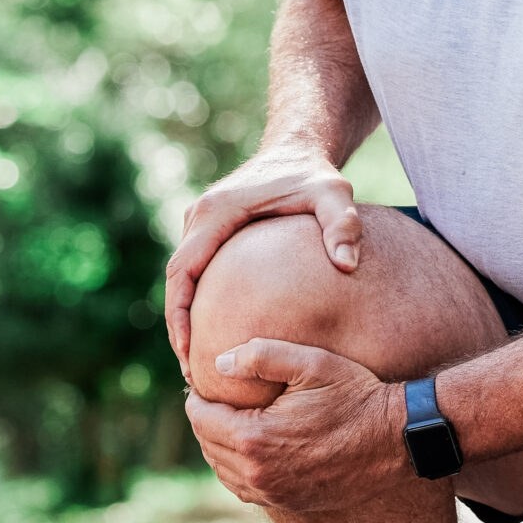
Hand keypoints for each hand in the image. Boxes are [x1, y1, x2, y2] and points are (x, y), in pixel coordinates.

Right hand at [164, 150, 362, 368]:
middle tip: (193, 374)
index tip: (188, 352)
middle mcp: (200, 217)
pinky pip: (197, 273)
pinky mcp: (211, 231)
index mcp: (216, 212)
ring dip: (186, 319)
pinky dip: (200, 304)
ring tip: (201, 365)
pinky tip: (219, 335)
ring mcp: (202, 224)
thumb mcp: (334, 194)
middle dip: (179, 328)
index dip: (180, 314)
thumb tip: (347, 264)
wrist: (298, 148)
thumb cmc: (315, 173)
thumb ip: (342, 225)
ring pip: (182, 279)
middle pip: (175, 281)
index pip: (182, 270)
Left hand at [186, 339, 412, 512]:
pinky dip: (238, 470)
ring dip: (219, 448)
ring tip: (227, 423)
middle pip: (208, 446)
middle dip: (205, 422)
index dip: (197, 398)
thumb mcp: (310, 363)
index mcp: (255, 438)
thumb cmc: (355, 396)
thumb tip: (219, 364)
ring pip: (224, 473)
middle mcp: (259, 473)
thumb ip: (260, 356)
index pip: (201, 419)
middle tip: (212, 400)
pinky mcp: (290, 503)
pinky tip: (249, 451)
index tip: (201, 384)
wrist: (396, 439)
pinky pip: (246, 490)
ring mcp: (275, 493)